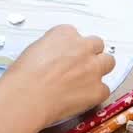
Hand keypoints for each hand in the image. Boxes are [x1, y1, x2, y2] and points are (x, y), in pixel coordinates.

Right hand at [0, 25, 114, 126]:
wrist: (27, 96)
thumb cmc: (23, 75)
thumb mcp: (34, 50)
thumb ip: (52, 49)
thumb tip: (57, 57)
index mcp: (65, 34)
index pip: (76, 35)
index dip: (72, 48)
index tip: (66, 56)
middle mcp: (83, 47)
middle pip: (97, 45)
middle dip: (91, 54)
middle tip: (80, 67)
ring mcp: (93, 68)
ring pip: (109, 62)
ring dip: (99, 69)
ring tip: (85, 81)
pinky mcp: (98, 89)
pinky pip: (104, 89)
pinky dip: (95, 94)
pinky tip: (81, 98)